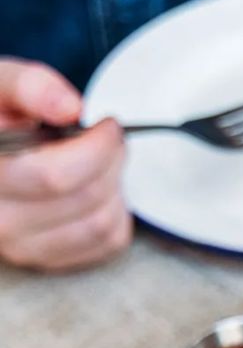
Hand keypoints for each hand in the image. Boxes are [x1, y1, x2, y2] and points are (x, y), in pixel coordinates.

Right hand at [0, 59, 130, 270]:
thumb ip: (26, 86)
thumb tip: (68, 108)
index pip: (53, 175)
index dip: (95, 149)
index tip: (108, 127)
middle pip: (84, 199)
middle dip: (111, 162)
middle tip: (110, 139)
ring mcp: (20, 247)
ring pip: (100, 224)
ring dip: (116, 188)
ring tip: (104, 162)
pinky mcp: (45, 261)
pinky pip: (107, 244)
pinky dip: (116, 213)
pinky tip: (99, 189)